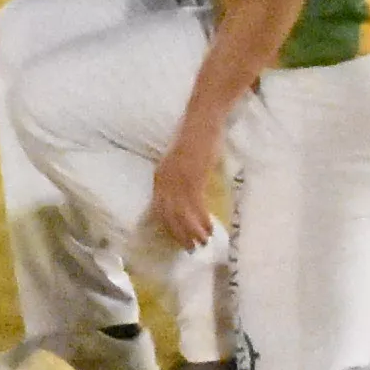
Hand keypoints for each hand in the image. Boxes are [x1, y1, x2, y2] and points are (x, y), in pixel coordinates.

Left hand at [141, 119, 224, 254]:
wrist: (201, 121)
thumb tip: (186, 199)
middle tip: (190, 248)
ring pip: (182, 215)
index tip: (177, 239)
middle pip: (169, 216)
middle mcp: (165, 181)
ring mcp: (178, 181)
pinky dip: (202, 220)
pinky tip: (210, 229)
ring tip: (202, 243)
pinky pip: (197, 206)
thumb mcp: (178, 162)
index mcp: (159, 177)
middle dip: (179, 234)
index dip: (168, 227)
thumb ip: (178, 179)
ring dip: (192, 232)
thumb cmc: (193, 139)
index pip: (159, 209)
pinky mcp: (193, 178)